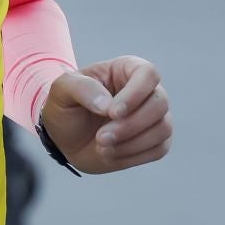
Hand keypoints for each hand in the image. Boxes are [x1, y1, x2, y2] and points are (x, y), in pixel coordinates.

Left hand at [39, 56, 171, 173]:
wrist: (66, 139)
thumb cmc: (66, 107)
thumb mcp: (62, 90)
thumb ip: (82, 88)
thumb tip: (107, 104)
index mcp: (127, 70)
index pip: (148, 73)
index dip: (135, 94)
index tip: (112, 112)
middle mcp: (147, 91)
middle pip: (160, 104)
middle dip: (130, 125)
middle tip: (100, 137)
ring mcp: (155, 116)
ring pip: (163, 128)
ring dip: (131, 142)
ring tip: (101, 145)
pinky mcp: (157, 140)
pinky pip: (159, 149)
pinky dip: (133, 155)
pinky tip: (110, 153)